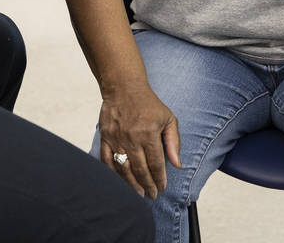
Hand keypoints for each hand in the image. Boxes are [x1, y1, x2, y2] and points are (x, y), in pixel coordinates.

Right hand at [97, 82, 181, 198]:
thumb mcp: (168, 118)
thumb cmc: (148, 103)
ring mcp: (117, 138)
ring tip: (138, 193)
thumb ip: (173, 142)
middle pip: (140, 169)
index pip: (156, 164)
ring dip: (131, 183)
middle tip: (152, 195)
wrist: (123, 87)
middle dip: (147, 185)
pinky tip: (120, 180)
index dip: (160, 179)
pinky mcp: (105, 137)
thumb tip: (177, 165)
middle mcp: (132, 138)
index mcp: (149, 133)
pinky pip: (107, 160)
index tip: (163, 188)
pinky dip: (113, 173)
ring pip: (124, 168)